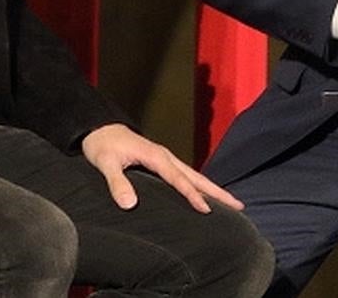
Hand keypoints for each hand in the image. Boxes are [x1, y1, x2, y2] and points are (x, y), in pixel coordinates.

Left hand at [80, 123, 242, 213]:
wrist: (99, 129)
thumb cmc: (102, 145)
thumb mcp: (105, 163)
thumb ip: (117, 182)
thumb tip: (130, 204)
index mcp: (155, 156)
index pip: (178, 178)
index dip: (192, 194)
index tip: (206, 209)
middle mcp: (165, 156)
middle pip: (196, 175)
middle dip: (217, 190)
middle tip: (238, 204)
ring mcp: (165, 158)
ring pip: (193, 175)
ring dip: (212, 188)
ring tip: (231, 203)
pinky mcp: (162, 162)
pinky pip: (185, 175)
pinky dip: (199, 185)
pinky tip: (205, 196)